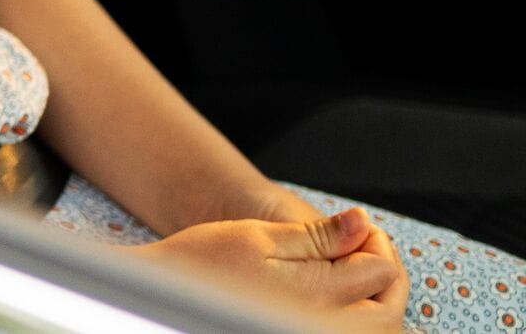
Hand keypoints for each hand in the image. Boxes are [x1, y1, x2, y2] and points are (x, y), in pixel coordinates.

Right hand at [129, 207, 406, 328]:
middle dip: (384, 276)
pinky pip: (346, 333)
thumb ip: (317, 236)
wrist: (159, 295)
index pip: (380, 272)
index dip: (374, 242)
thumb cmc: (199, 262)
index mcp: (313, 297)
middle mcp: (318, 326)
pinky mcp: (290, 333)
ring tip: (351, 272)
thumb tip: (364, 223)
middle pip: (387, 313)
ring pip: (374, 331)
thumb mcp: (256, 234)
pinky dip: (355, 320)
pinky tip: (338, 301)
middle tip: (361, 247)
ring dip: (374, 303)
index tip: (357, 226)